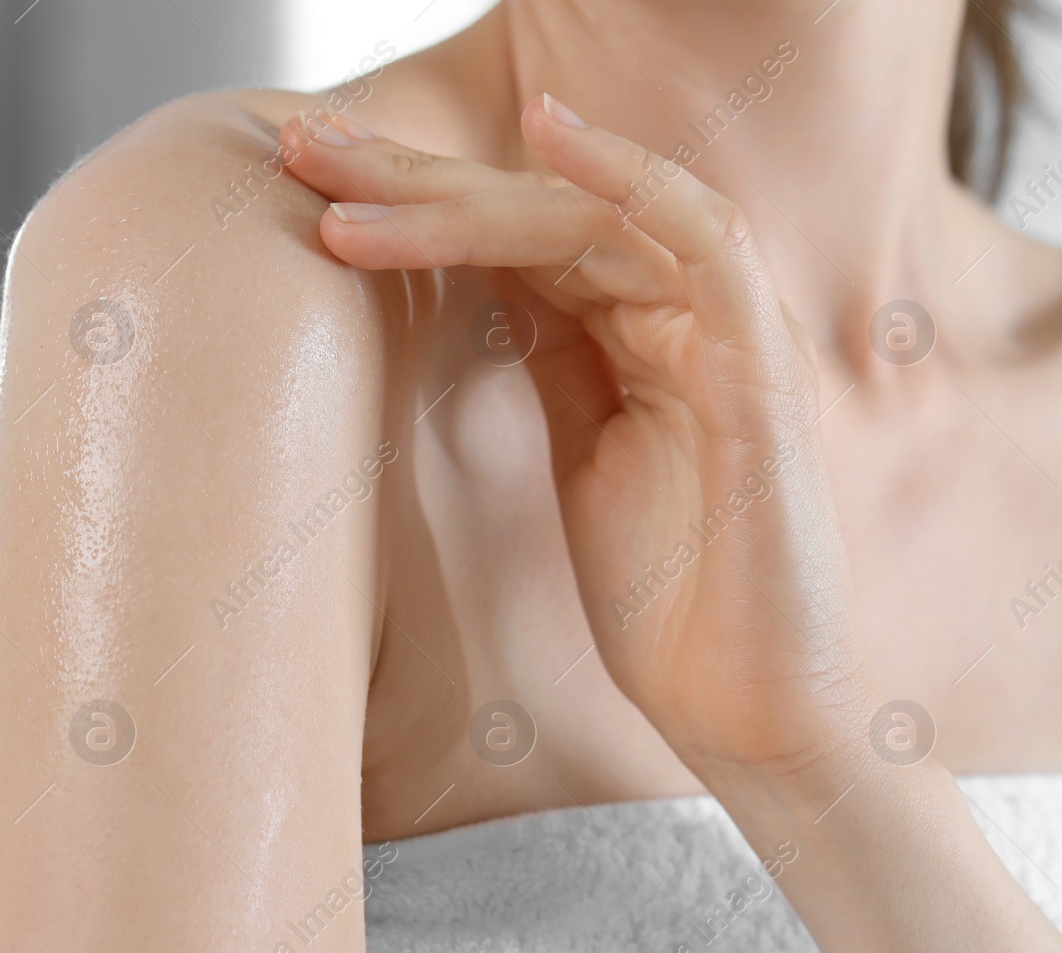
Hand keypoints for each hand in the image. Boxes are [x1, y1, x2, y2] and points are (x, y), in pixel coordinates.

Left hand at [282, 98, 878, 782]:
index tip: (308, 185)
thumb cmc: (668, 597)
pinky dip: (630, 181)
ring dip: (460, 193)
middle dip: (411, 175)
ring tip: (347, 184)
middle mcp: (677, 313)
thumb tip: (475, 285)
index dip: (411, 205)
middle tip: (302, 145)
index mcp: (634, 332)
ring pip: (585, 219)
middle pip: (535, 212)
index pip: (512, 239)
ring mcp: (722, 332)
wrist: (747, 708)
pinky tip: (546, 134)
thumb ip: (551, 361)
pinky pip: (704, 242)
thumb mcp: (583, 457)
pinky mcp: (760, 369)